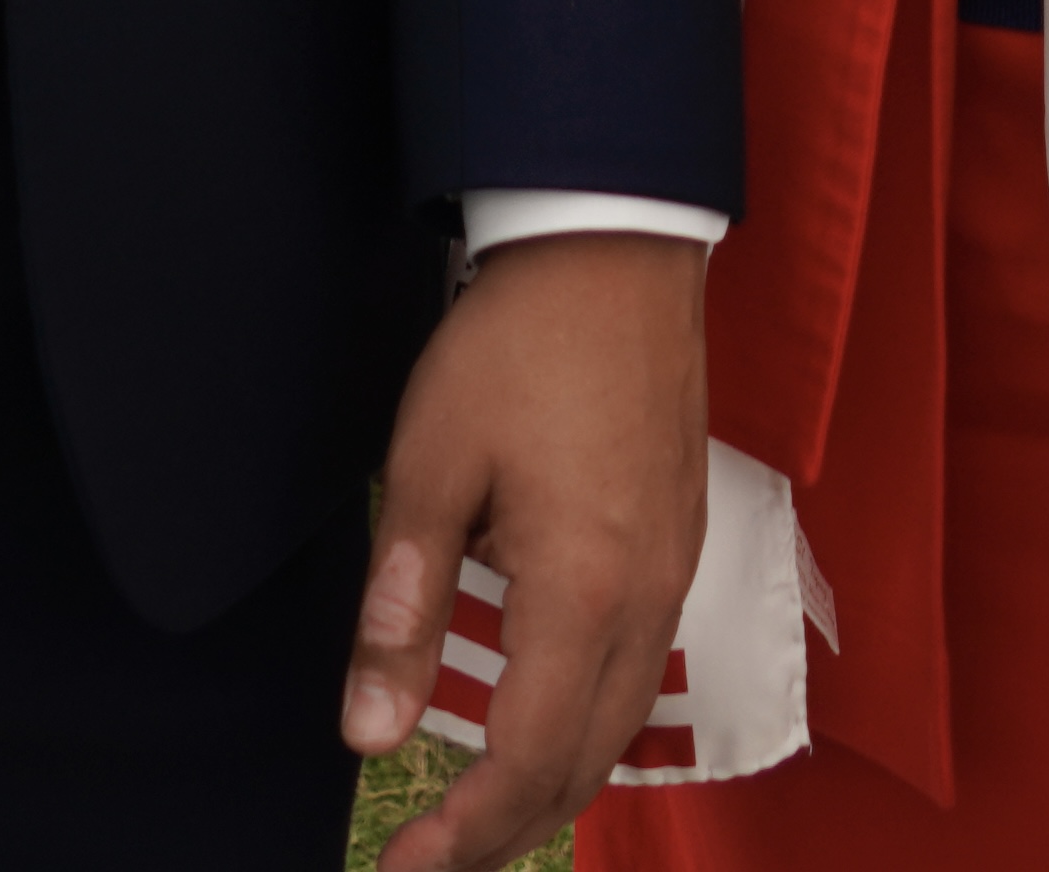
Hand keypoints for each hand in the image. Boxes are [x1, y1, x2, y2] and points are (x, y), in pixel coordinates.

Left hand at [352, 228, 710, 871]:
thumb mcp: (430, 466)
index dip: (464, 836)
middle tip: (433, 861)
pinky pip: (643, 670)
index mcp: (582, 592)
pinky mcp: (681, 538)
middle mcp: (646, 599)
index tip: (402, 871)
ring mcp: (675, 570)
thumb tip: (366, 736)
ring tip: (480, 812)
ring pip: (624, 725)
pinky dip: (590, 725)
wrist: (615, 240)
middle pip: (587, 766)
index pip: (527, 761)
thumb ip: (400, 608)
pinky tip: (540, 716)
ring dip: (553, 785)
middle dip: (508, 832)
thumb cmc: (515, 344)